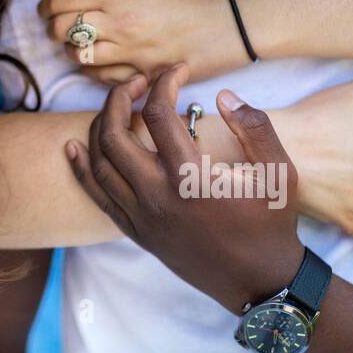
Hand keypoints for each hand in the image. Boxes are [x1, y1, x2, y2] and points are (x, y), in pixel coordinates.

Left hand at [39, 0, 248, 82]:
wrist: (230, 20)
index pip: (59, 2)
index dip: (46, 7)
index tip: (47, 9)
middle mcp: (120, 21)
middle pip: (62, 31)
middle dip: (54, 29)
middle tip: (60, 27)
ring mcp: (131, 51)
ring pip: (78, 57)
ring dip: (73, 51)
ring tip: (82, 45)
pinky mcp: (144, 75)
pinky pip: (102, 78)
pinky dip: (93, 71)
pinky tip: (100, 61)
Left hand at [66, 65, 304, 311]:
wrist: (259, 283)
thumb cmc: (271, 225)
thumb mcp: (279, 172)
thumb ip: (255, 127)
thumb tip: (223, 95)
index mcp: (190, 178)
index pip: (160, 115)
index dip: (165, 81)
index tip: (178, 69)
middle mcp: (157, 197)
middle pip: (114, 134)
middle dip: (120, 97)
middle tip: (139, 80)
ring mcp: (142, 217)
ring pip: (99, 162)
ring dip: (101, 124)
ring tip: (119, 104)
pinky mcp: (136, 231)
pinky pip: (97, 195)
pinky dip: (82, 167)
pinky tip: (73, 146)